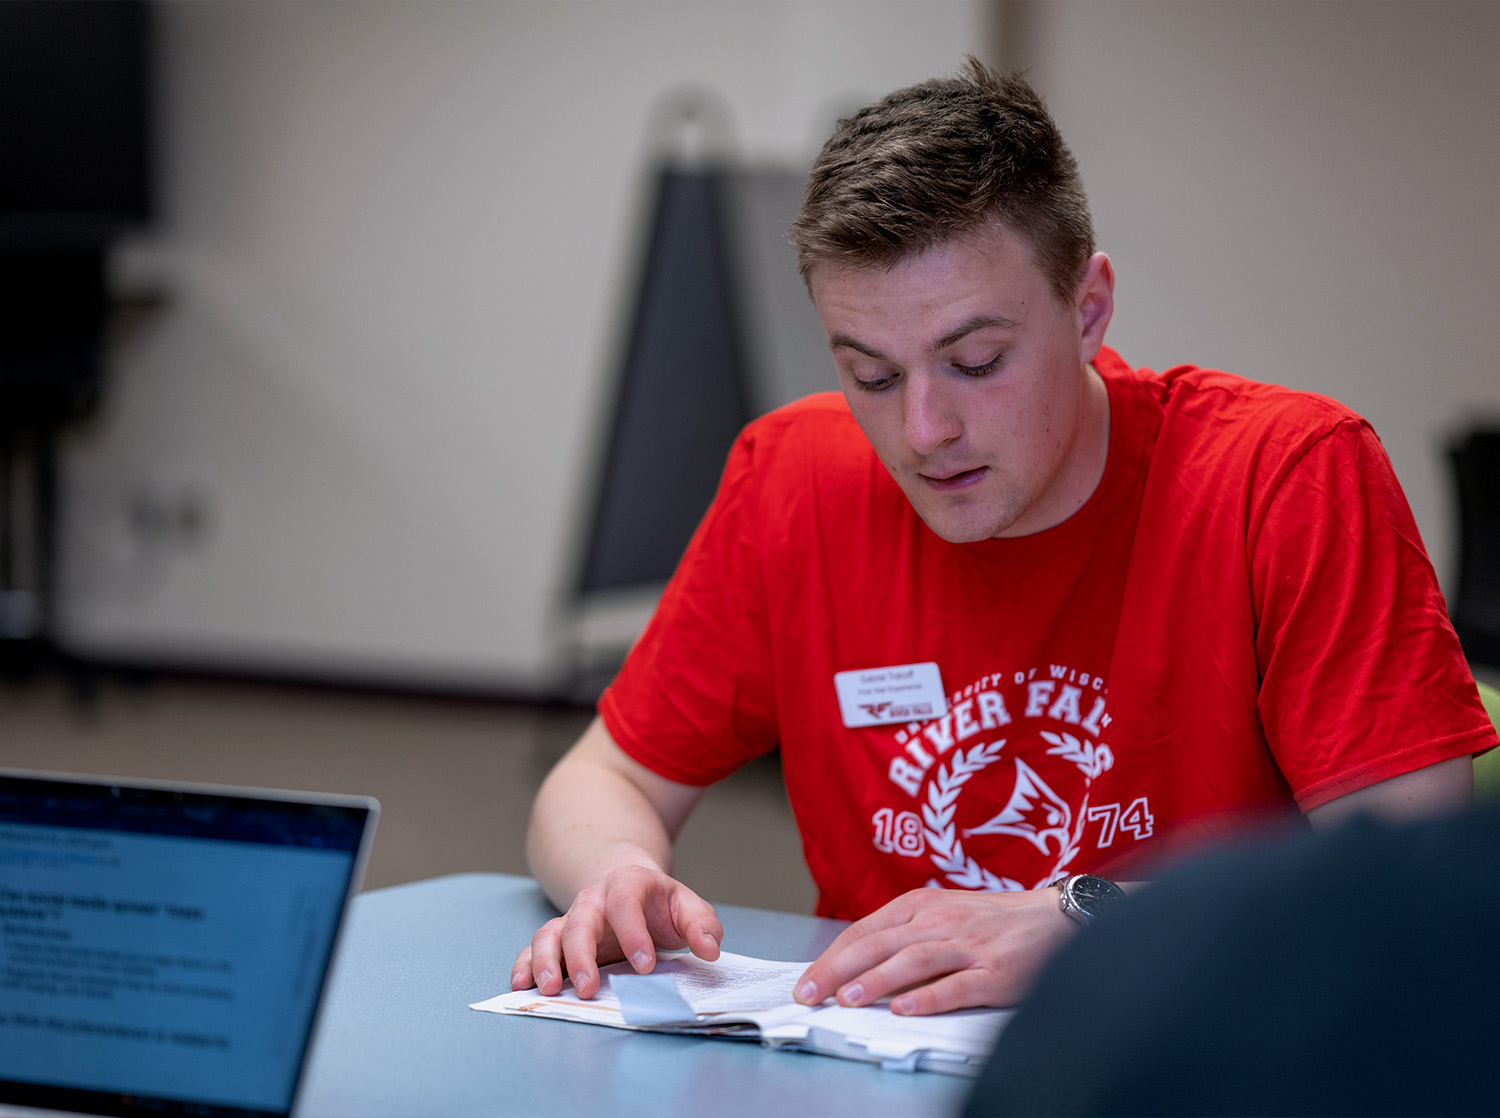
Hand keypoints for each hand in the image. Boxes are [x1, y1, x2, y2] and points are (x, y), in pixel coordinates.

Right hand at [510, 864, 722, 999]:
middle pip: (580, 920)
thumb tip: (709, 950)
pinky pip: (534, 948)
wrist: (630, 889)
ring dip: (546, 961)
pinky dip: (525, 965)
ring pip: (550, 933)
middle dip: (581, 955)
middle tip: (589, 987)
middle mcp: (593, 899)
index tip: (645, 966)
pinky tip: (522, 985)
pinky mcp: (558, 940)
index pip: (625, 904)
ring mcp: (572, 919)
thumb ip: (702, 925)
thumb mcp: (687, 907)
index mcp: (628, 884)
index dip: (633, 934)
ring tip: (551, 989)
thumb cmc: (659, 904)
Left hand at [793, 887, 1073, 1014]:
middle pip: (880, 944)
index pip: (865, 931)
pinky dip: (928, 998)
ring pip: (913, 961)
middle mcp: (940, 922)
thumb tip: (858, 967)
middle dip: (839, 970)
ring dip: (876, 981)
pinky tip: (906, 1009)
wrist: (1056, 917)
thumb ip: (904, 936)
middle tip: (810, 993)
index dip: (832, 956)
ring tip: (847, 1000)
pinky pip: (957, 985)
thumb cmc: (993, 920)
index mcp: (921, 906)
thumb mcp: (942, 915)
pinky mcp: (996, 972)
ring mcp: (969, 946)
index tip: (807, 979)